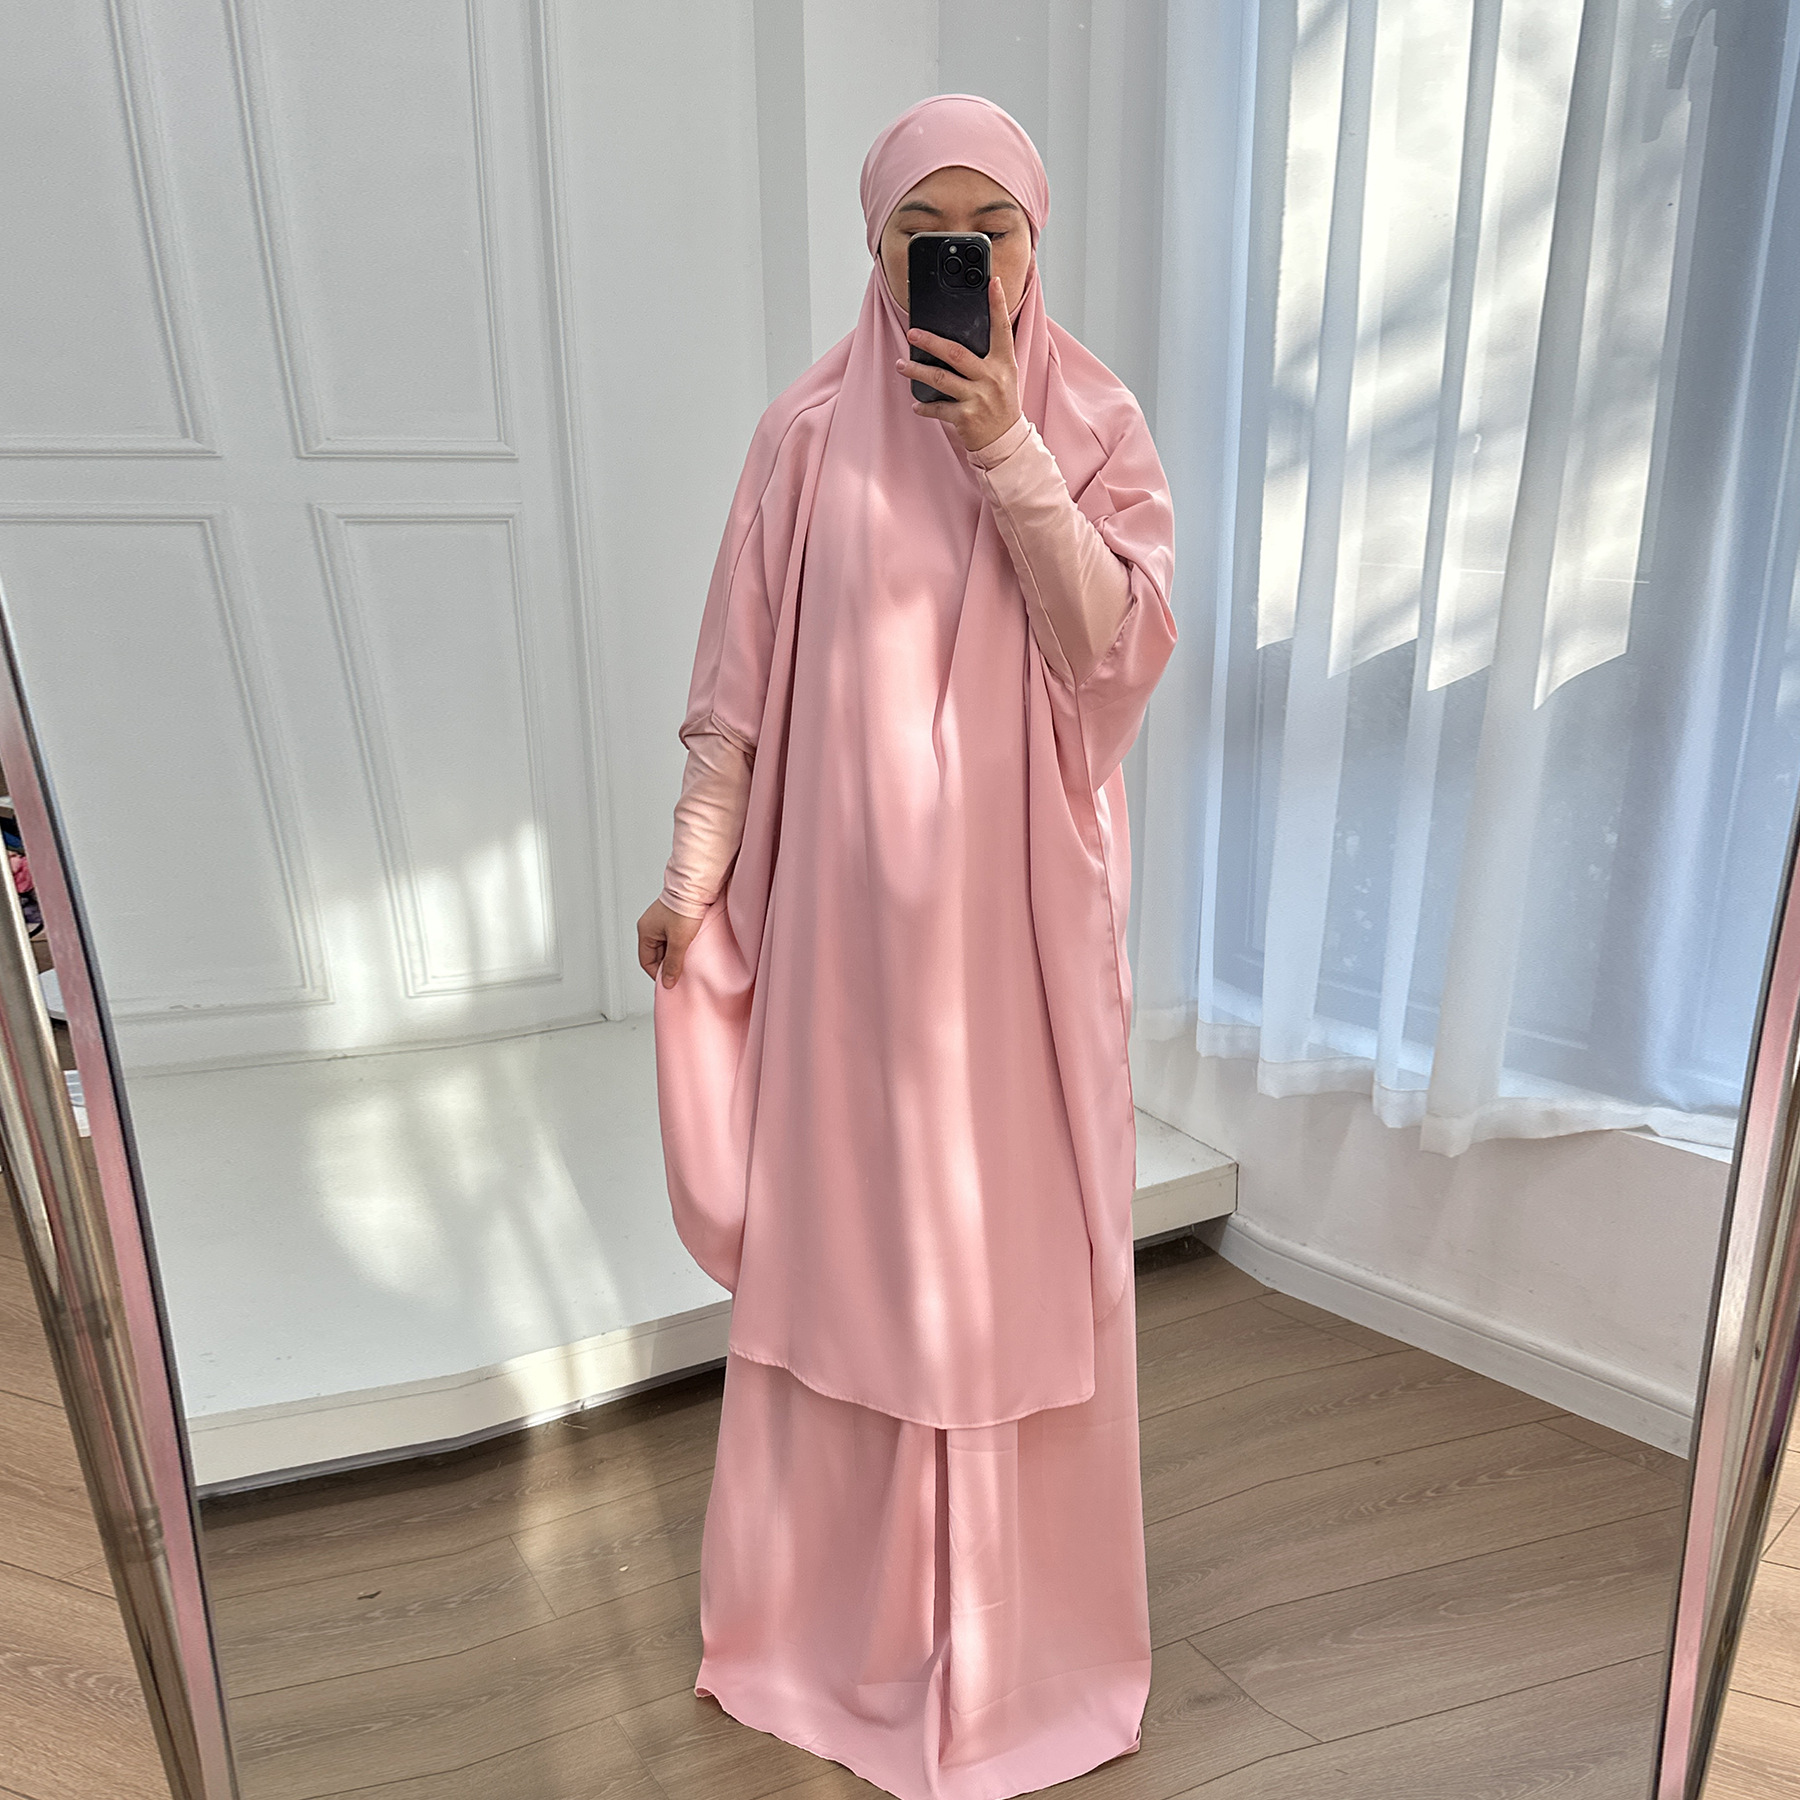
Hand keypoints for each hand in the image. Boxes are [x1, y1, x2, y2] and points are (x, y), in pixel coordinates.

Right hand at [637, 896, 703, 988]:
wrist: (696, 887)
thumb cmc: (684, 909)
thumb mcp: (679, 941)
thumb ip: (673, 964)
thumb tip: (668, 982)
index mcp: (645, 932)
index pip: (646, 961)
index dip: (658, 974)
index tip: (670, 982)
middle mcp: (650, 926)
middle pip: (655, 955)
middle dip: (667, 964)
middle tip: (681, 973)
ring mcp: (660, 922)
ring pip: (665, 947)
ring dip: (674, 955)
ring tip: (687, 959)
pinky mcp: (672, 918)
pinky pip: (672, 938)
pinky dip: (679, 945)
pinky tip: (689, 948)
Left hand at [897, 276, 1020, 454]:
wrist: (1006, 442)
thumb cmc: (1001, 405)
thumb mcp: (1004, 377)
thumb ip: (988, 357)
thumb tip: (957, 339)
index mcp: (1004, 363)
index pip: (1002, 328)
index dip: (998, 304)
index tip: (993, 282)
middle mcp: (992, 378)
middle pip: (956, 353)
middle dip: (931, 342)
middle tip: (912, 333)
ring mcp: (978, 398)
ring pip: (941, 379)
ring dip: (917, 371)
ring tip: (901, 365)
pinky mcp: (965, 417)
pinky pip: (938, 408)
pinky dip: (925, 406)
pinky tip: (917, 404)